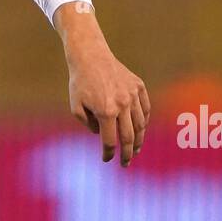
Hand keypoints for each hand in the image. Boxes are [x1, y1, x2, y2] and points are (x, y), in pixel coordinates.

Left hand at [58, 3, 149, 165]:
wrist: (91, 57)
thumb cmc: (80, 83)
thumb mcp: (76, 107)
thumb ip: (88, 125)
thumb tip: (102, 134)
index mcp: (105, 112)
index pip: (110, 141)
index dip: (108, 153)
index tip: (107, 159)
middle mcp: (122, 104)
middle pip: (129, 136)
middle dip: (128, 153)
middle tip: (126, 163)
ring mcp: (133, 95)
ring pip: (141, 124)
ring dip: (139, 140)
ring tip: (136, 149)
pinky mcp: (139, 86)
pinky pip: (145, 108)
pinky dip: (144, 121)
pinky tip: (140, 130)